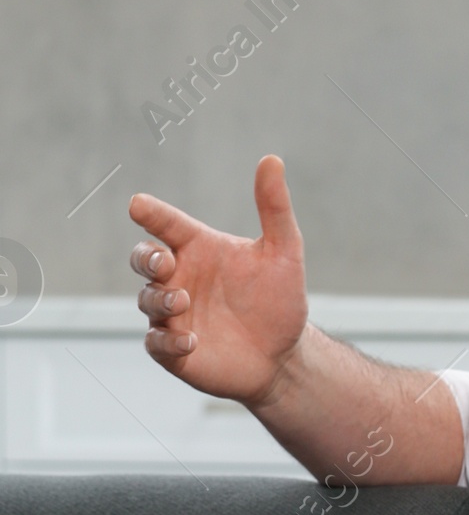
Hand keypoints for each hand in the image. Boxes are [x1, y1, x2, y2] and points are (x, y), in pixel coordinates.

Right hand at [129, 155, 308, 405]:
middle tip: (165, 261)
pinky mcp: (174, 351)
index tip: (139, 204)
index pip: (168, 224)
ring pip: (147, 299)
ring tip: (183, 301)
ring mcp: (173, 315)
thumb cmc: (279, 301)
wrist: (284, 355)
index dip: (152, 214)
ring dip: (161, 299)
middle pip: (143, 258)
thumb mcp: (283, 253)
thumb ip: (274, 208)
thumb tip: (272, 159)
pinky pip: (157, 342)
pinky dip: (168, 340)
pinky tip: (191, 340)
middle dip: (145, 257)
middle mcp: (179, 278)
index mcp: (198, 249)